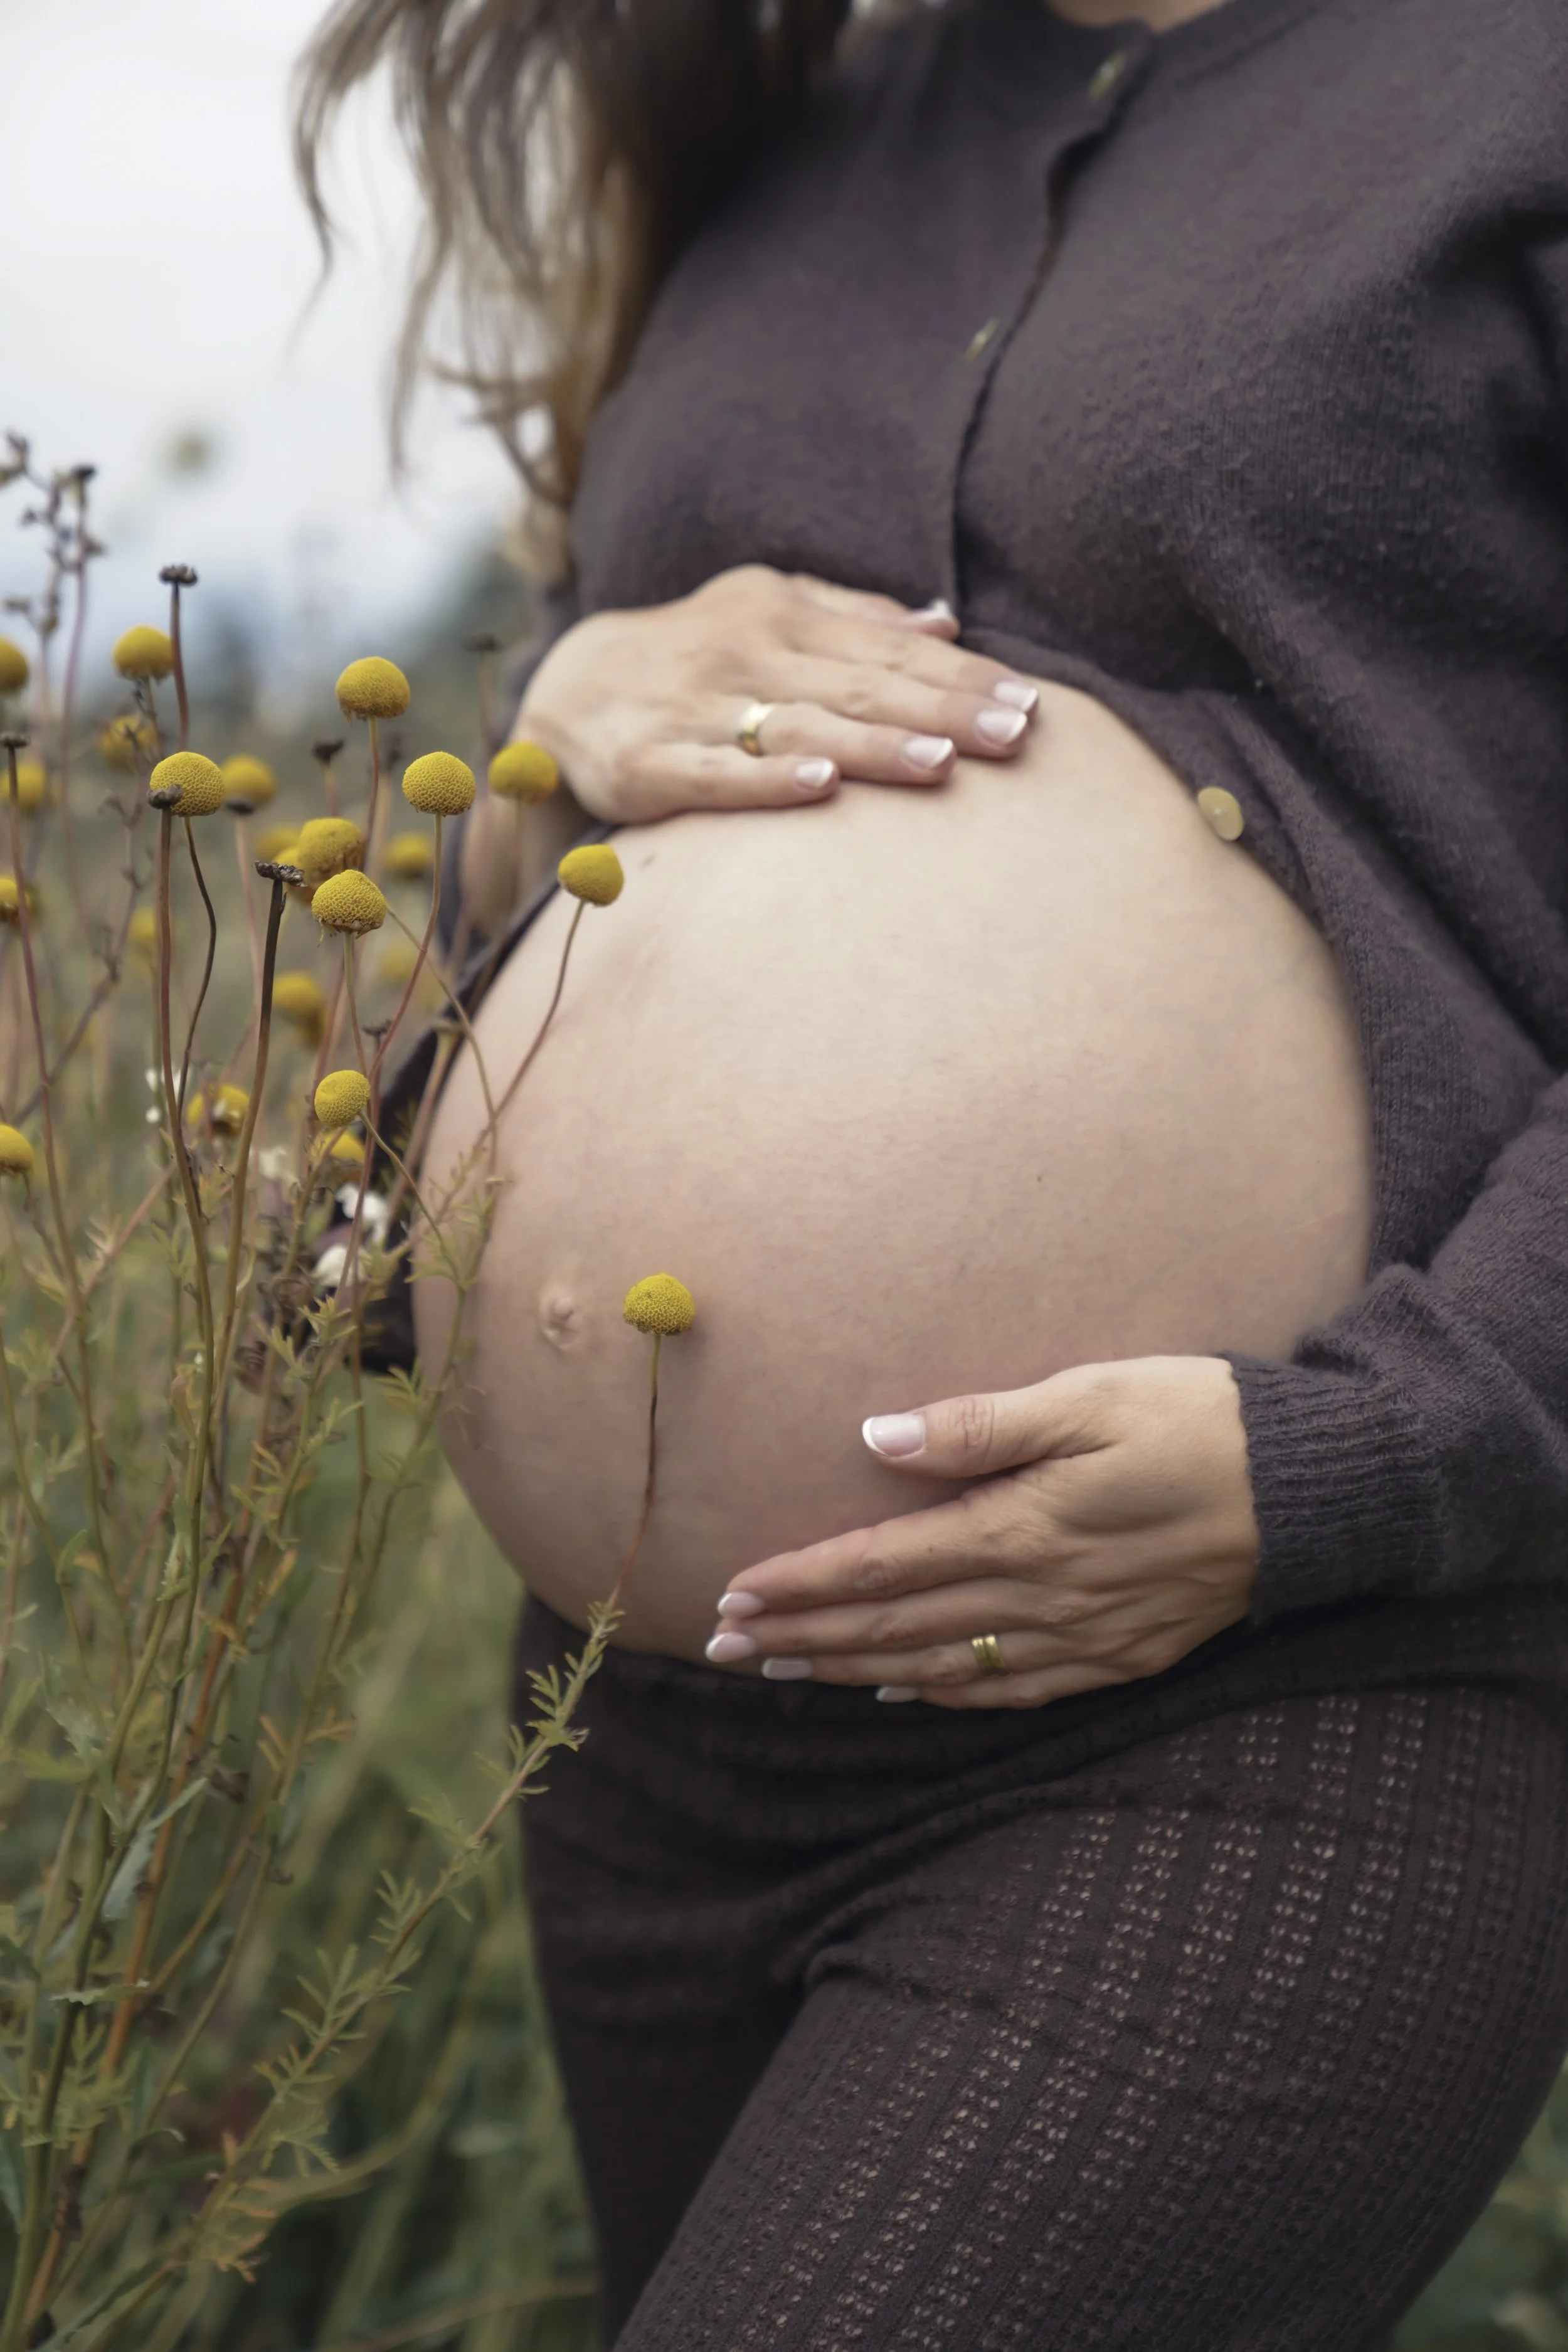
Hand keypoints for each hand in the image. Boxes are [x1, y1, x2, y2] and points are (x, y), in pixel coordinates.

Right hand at [512, 564, 1039, 823]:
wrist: (563, 687)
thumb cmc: (692, 655)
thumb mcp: (763, 611)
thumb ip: (851, 616)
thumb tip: (946, 624)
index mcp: (780, 614)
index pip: (888, 648)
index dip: (962, 677)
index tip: (1029, 702)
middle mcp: (741, 652)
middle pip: (859, 685)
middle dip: (943, 711)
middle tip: (1015, 735)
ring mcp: (692, 709)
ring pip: (800, 727)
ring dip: (874, 744)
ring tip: (944, 762)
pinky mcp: (647, 764)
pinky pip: (715, 777)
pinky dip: (767, 779)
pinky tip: (822, 785)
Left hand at [705, 1358, 1258, 1707]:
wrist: (1315, 1491)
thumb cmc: (1197, 1419)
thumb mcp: (1091, 1393)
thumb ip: (981, 1423)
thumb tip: (877, 1435)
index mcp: (1024, 1526)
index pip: (882, 1566)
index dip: (801, 1585)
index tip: (732, 1597)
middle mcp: (1040, 1595)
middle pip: (893, 1628)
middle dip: (801, 1638)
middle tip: (724, 1648)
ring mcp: (1079, 1637)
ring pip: (939, 1667)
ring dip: (851, 1672)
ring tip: (782, 1672)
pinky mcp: (1117, 1657)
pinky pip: (1009, 1690)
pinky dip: (942, 1695)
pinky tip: (899, 1691)